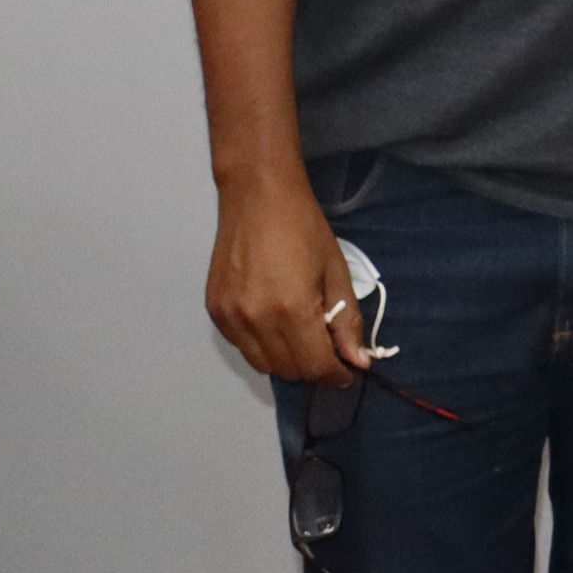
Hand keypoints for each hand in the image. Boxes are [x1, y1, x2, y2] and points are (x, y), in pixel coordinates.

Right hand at [207, 175, 370, 384]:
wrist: (258, 197)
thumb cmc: (304, 228)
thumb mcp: (336, 272)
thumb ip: (347, 321)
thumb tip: (357, 361)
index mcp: (291, 309)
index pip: (315, 366)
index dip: (337, 375)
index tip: (350, 372)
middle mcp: (255, 320)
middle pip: (288, 371)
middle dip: (315, 369)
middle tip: (331, 353)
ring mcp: (230, 318)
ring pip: (262, 364)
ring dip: (288, 362)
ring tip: (306, 340)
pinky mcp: (215, 311)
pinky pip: (242, 347)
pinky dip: (263, 347)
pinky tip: (277, 326)